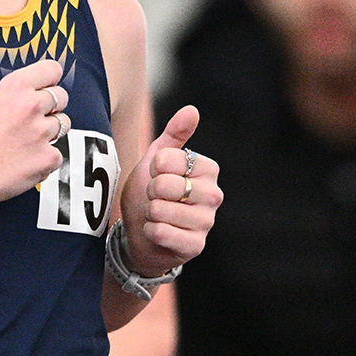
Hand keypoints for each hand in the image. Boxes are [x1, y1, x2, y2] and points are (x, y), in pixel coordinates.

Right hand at [0, 58, 68, 212]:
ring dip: (50, 133)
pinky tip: (25, 161)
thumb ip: (14, 93)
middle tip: (33, 121)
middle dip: (51, 108)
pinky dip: (45, 159)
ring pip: (64, 124)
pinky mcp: (48, 157)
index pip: (52, 69)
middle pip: (62, 96)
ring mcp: (41, 132)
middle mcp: (30, 106)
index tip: (47, 88)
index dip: (50, 81)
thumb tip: (35, 89)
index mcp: (14, 88)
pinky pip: (58, 153)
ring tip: (26, 143)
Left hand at [122, 106, 220, 274]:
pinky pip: (161, 232)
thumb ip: (175, 134)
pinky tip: (157, 232)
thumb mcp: (157, 159)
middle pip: (164, 185)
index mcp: (208, 169)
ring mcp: (206, 222)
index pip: (167, 160)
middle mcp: (214, 195)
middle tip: (156, 198)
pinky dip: (150, 232)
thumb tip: (192, 110)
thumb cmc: (152, 192)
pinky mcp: (195, 246)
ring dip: (149, 213)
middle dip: (150, 192)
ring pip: (160, 210)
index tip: (157, 176)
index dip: (152, 169)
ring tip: (157, 215)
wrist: (142, 232)